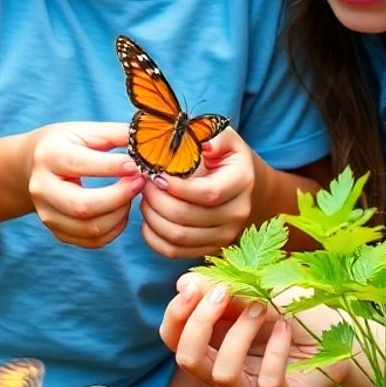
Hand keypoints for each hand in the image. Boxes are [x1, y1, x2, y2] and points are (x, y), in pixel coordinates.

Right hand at [26, 122, 145, 247]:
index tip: (138, 165)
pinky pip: (91, 241)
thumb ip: (115, 134)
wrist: (34, 165)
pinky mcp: (56, 230)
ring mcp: (47, 213)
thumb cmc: (66, 144)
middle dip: (120, 197)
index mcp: (50, 156)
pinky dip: (113, 230)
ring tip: (130, 196)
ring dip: (119, 215)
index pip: (83, 165)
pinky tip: (120, 212)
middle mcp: (42, 188)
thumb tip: (146, 138)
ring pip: (90, 228)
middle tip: (140, 183)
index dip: (115, 167)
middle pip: (84, 206)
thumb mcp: (86, 131)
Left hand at [138, 128, 254, 258]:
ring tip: (145, 198)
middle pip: (188, 217)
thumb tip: (206, 145)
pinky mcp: (209, 248)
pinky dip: (153, 237)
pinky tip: (148, 219)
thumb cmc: (222, 155)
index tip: (155, 174)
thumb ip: (213, 135)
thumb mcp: (222, 136)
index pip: (208, 193)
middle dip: (157, 200)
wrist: (238, 183)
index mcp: (241, 181)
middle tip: (144, 183)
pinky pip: (173, 251)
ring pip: (178, 237)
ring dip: (152, 217)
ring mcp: (225, 235)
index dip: (176, 187)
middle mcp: (237, 213)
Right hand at [160, 273, 346, 386]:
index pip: (173, 338)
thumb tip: (183, 284)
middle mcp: (223, 371)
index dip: (177, 314)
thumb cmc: (292, 309)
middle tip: (225, 293)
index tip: (197, 288)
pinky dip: (275, 352)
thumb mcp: (255, 290)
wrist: (338, 331)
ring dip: (240, 334)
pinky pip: (267, 384)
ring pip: (223, 375)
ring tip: (263, 308)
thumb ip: (221, 288)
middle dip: (201, 323)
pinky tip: (286, 329)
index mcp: (211, 344)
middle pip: (187, 360)